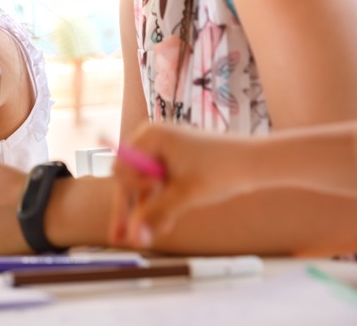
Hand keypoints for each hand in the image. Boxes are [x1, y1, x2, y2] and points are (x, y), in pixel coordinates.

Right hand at [109, 123, 244, 247]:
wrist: (256, 163)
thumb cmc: (221, 170)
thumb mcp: (184, 195)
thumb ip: (155, 215)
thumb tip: (134, 238)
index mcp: (149, 137)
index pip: (122, 168)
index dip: (130, 188)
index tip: (151, 195)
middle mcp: (152, 141)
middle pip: (129, 180)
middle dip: (129, 209)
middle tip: (119, 238)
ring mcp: (163, 153)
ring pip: (143, 188)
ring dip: (146, 212)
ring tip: (144, 238)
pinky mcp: (174, 164)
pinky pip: (158, 187)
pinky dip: (160, 205)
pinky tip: (163, 227)